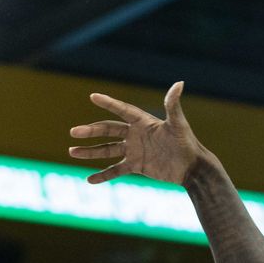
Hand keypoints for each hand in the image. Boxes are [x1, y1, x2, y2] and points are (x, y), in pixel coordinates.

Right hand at [69, 81, 207, 184]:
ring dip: (90, 151)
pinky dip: (103, 175)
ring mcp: (134, 150)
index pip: (122, 110)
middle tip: (73, 132)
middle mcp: (135, 134)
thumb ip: (173, 105)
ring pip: (107, 150)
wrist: (191, 168)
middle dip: (90, 131)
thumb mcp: (178, 124)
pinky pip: (116, 170)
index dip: (108, 103)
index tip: (93, 97)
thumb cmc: (186, 144)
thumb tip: (179, 83)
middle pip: (108, 130)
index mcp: (143, 122)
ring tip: (72, 151)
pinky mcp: (136, 166)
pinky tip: (89, 179)